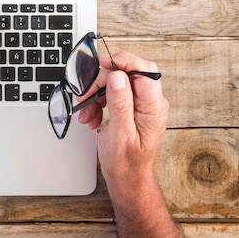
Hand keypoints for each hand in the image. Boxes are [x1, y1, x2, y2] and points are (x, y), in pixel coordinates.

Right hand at [78, 52, 168, 182]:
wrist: (125, 177)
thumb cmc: (126, 161)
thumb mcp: (120, 134)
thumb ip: (120, 104)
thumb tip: (118, 76)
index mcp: (153, 107)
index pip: (144, 69)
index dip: (122, 62)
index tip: (102, 64)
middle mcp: (149, 102)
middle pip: (124, 74)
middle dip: (101, 82)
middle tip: (85, 96)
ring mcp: (139, 103)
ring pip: (114, 82)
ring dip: (95, 94)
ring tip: (87, 112)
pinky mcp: (128, 106)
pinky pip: (110, 93)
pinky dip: (96, 102)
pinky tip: (91, 116)